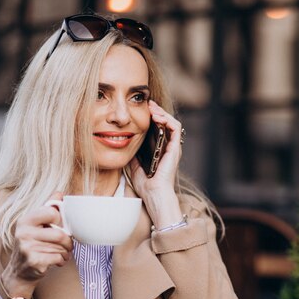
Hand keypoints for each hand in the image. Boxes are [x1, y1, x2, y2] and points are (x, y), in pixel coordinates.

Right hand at [1, 192, 72, 298]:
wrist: (18, 272)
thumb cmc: (31, 245)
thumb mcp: (35, 225)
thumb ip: (47, 208)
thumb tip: (59, 193)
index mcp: (25, 220)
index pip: (51, 212)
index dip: (59, 220)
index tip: (57, 225)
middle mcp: (24, 233)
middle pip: (60, 234)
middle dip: (68, 241)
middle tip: (67, 244)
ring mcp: (27, 248)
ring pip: (60, 247)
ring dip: (65, 252)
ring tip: (61, 253)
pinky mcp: (34, 261)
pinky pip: (58, 257)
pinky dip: (62, 260)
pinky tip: (57, 261)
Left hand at [130, 100, 184, 228]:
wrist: (153, 194)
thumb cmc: (146, 185)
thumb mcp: (134, 165)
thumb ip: (133, 155)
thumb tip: (123, 144)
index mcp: (160, 150)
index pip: (158, 128)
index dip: (151, 117)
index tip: (141, 109)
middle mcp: (168, 147)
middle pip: (165, 123)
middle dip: (156, 111)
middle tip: (147, 103)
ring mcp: (173, 147)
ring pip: (172, 122)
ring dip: (162, 112)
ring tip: (152, 107)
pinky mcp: (175, 148)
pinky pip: (175, 128)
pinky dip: (167, 119)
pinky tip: (156, 116)